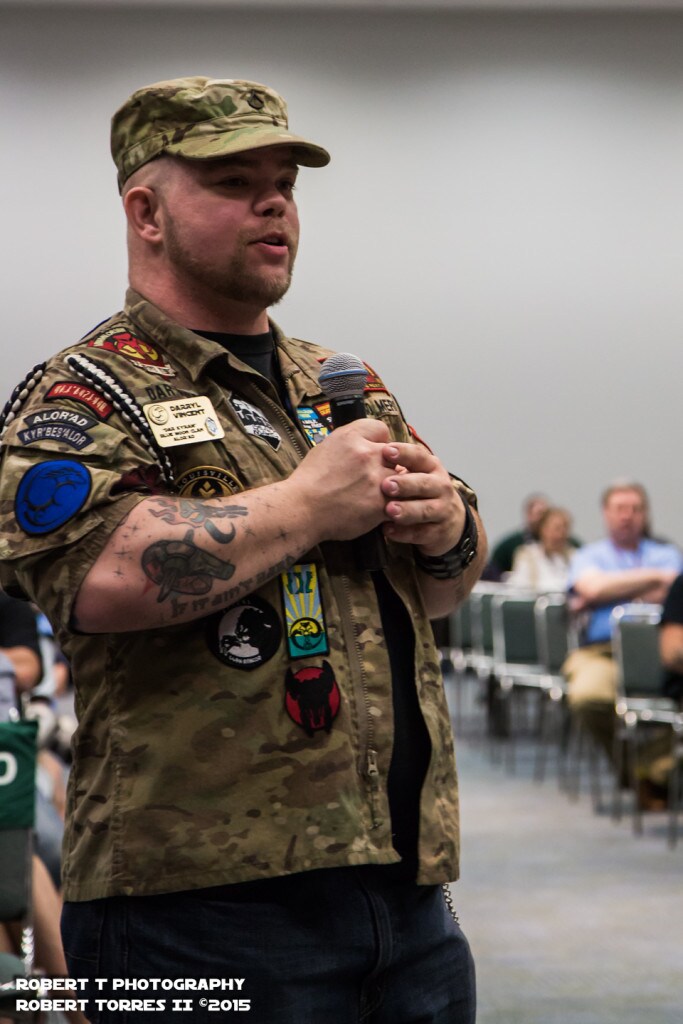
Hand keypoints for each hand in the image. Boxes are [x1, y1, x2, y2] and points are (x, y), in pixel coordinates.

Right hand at [289, 418, 393, 542]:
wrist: (301, 509)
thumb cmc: (309, 481)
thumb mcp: (325, 447)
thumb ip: (350, 441)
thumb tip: (365, 443)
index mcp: (352, 437)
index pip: (381, 429)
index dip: (380, 442)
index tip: (375, 453)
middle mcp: (367, 454)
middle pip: (395, 454)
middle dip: (388, 466)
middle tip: (375, 477)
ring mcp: (376, 479)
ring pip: (401, 478)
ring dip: (393, 487)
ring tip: (376, 495)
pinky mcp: (381, 503)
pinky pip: (398, 501)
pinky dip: (391, 506)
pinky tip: (377, 510)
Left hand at [379, 442, 465, 554]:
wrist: (448, 520)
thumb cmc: (420, 490)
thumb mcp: (413, 471)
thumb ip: (394, 461)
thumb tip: (366, 443)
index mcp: (430, 466)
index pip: (419, 456)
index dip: (404, 453)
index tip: (385, 451)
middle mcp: (440, 486)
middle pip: (425, 483)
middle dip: (406, 484)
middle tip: (386, 485)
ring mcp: (442, 509)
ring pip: (426, 509)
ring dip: (407, 510)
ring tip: (389, 510)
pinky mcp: (439, 532)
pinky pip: (422, 533)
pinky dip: (405, 533)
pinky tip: (388, 530)